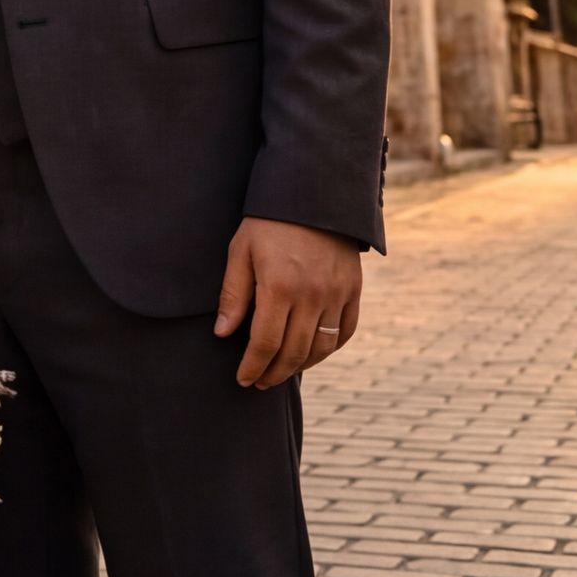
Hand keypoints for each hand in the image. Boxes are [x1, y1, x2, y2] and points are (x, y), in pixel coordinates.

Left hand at [214, 216, 362, 388]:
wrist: (313, 193)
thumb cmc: (268, 222)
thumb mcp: (241, 251)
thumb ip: (233, 295)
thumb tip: (222, 333)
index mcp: (279, 287)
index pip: (264, 344)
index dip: (253, 367)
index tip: (243, 379)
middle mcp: (311, 295)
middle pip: (294, 353)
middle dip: (273, 373)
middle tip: (259, 382)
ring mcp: (336, 294)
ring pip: (321, 348)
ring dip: (300, 367)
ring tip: (282, 372)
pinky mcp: (353, 289)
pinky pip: (345, 331)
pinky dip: (329, 349)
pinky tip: (313, 354)